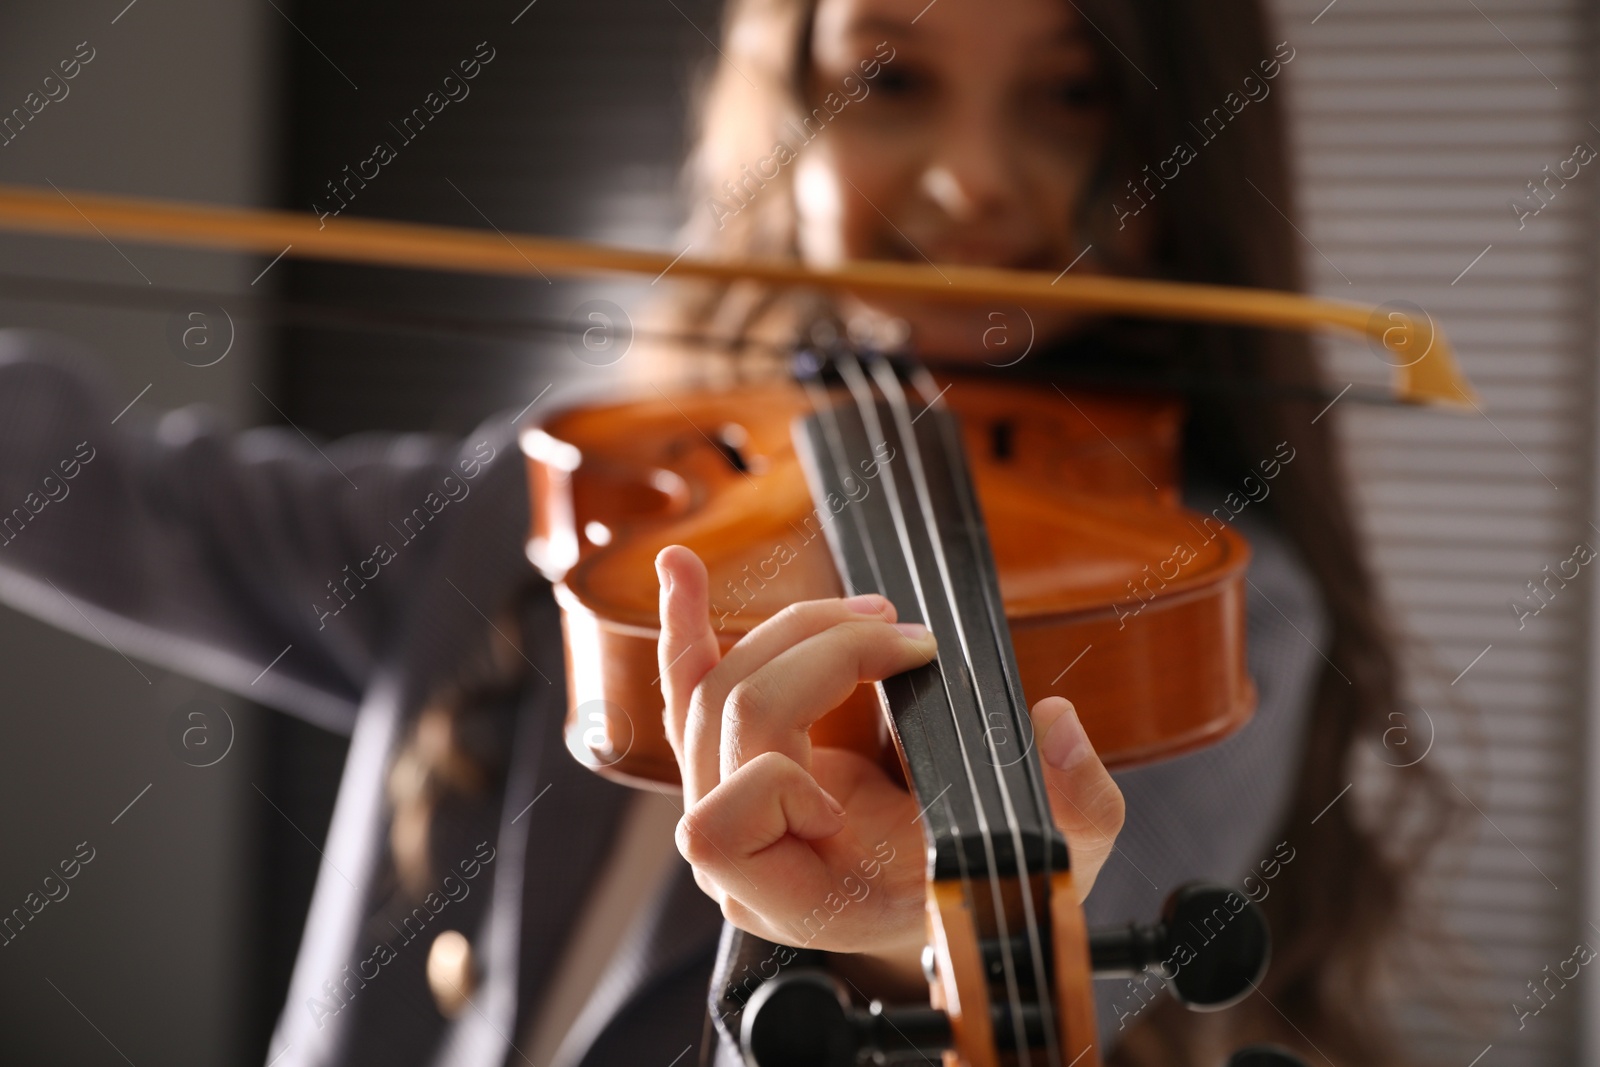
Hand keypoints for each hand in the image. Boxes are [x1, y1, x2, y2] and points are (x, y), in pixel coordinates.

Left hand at [655, 545, 1125, 987]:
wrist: (940, 905)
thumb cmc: (980, 895)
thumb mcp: (1051, 865)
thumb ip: (1075, 808)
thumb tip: (1054, 723)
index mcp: (798, 897)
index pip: (724, 824)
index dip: (783, 783)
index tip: (872, 780)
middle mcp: (742, 854)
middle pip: (733, 717)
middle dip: (827, 656)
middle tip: (914, 642)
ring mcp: (728, 801)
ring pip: (714, 685)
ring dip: (798, 629)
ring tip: (876, 615)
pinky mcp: (733, 758)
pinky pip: (687, 684)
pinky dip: (687, 623)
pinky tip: (682, 567)